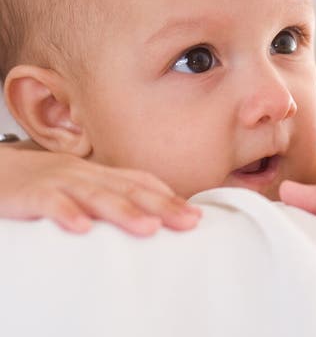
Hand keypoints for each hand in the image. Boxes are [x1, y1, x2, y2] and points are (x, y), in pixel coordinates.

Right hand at [0, 146, 200, 234]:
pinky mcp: (33, 193)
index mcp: (97, 173)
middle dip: (162, 206)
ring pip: (97, 195)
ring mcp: (60, 181)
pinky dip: (68, 213)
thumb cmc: (40, 183)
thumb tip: (143, 216)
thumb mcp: (78, 187)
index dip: (168, 197)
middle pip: (128, 188)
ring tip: (150, 227)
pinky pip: (52, 203)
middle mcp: (84, 174)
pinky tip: (82, 228)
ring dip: (124, 211)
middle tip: (189, 221)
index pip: (139, 182)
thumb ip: (107, 197)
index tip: (195, 214)